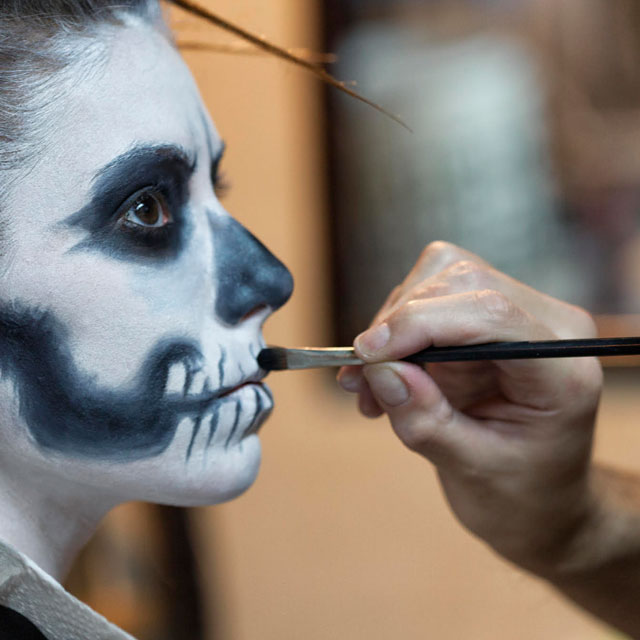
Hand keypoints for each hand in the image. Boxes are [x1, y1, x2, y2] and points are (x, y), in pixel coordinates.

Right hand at [338, 242, 602, 573]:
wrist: (539, 497)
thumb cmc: (520, 494)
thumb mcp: (472, 472)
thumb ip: (426, 421)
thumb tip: (379, 370)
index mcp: (562, 369)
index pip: (491, 313)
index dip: (421, 323)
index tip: (367, 354)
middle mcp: (548, 327)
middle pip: (460, 282)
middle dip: (399, 325)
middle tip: (360, 380)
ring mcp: (518, 314)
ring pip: (437, 279)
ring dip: (392, 330)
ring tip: (372, 391)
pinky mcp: (486, 316)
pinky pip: (429, 297)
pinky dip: (396, 334)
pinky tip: (385, 380)